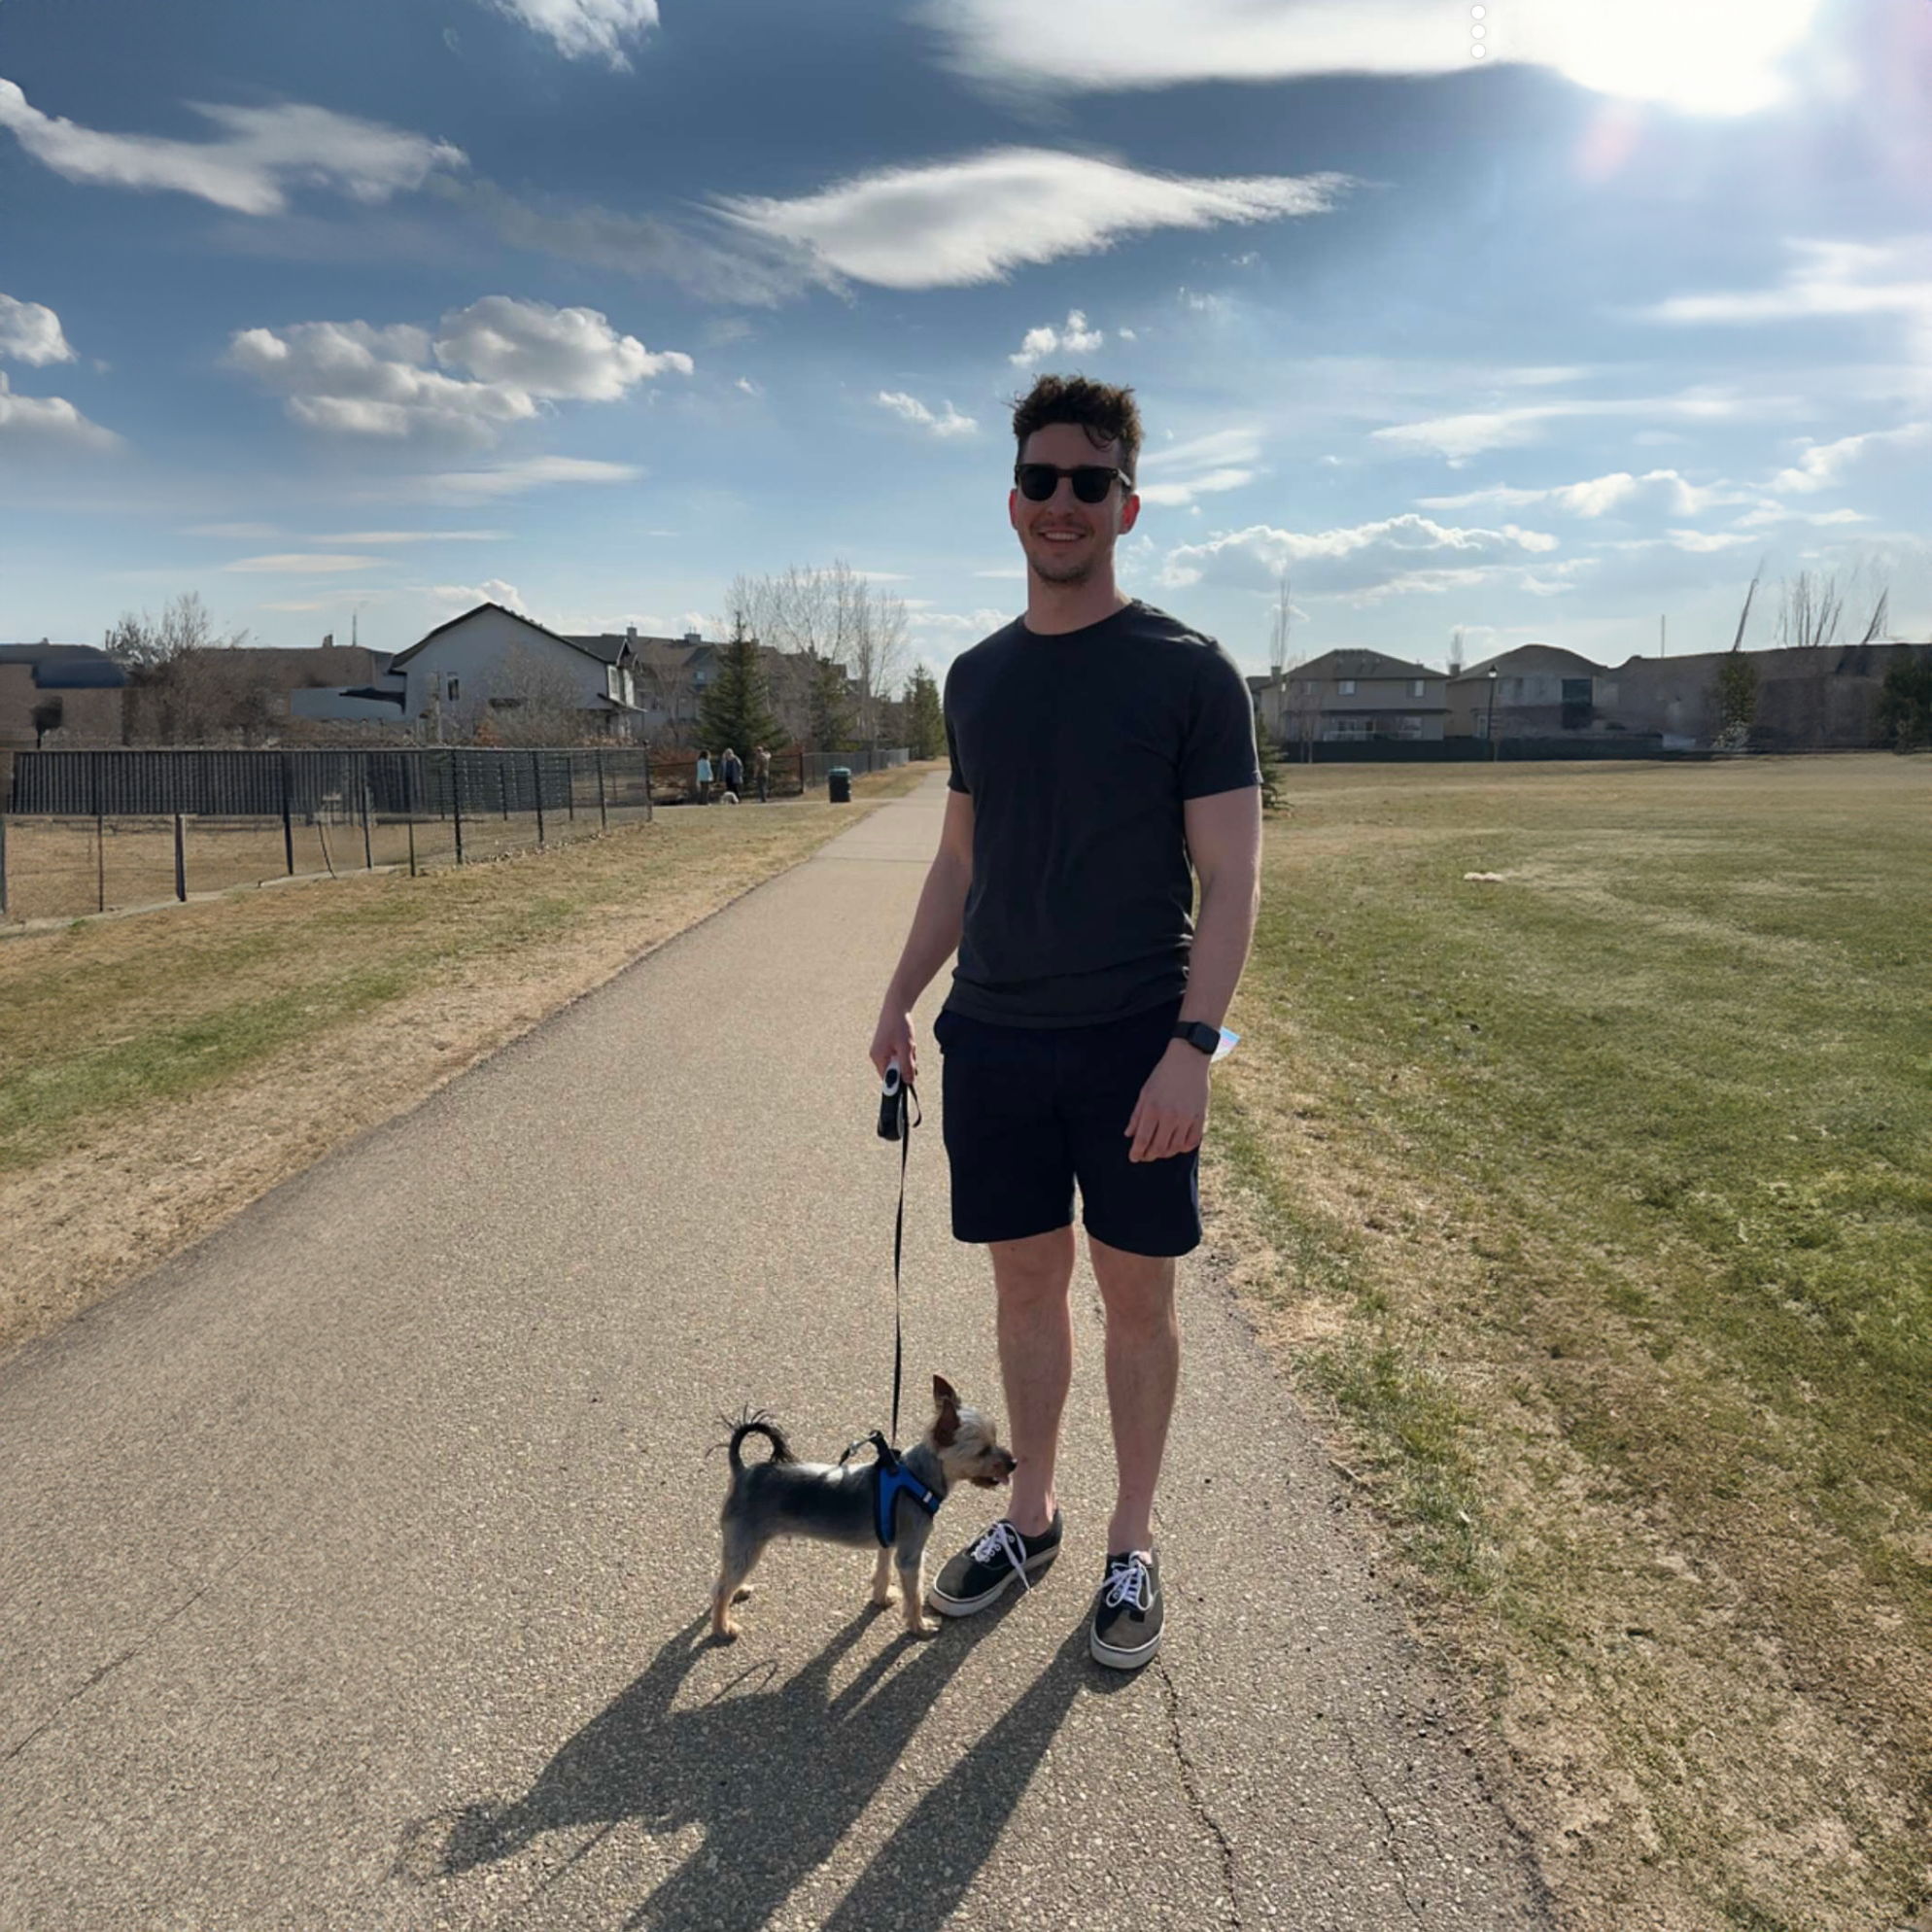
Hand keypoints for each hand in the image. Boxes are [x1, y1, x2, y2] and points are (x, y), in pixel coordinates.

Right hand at [870, 1001, 916, 1082]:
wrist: (896, 1006)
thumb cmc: (899, 1025)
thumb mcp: (906, 1049)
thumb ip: (907, 1067)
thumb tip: (908, 1082)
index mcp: (878, 1057)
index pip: (887, 1079)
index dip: (898, 1080)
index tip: (908, 1078)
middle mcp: (877, 1055)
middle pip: (894, 1070)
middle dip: (905, 1064)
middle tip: (910, 1051)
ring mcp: (881, 1049)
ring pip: (898, 1061)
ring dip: (907, 1056)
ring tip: (909, 1043)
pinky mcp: (886, 1044)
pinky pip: (898, 1054)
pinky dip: (905, 1050)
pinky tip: (907, 1041)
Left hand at [1125, 1042, 1210, 1161]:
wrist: (1188, 1058)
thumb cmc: (1163, 1074)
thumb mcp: (1145, 1092)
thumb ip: (1136, 1115)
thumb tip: (1129, 1135)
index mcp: (1153, 1109)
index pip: (1143, 1139)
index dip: (1137, 1152)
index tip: (1133, 1158)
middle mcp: (1170, 1116)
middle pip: (1158, 1147)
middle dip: (1149, 1155)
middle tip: (1145, 1156)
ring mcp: (1187, 1117)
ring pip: (1176, 1147)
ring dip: (1165, 1153)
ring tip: (1159, 1151)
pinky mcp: (1201, 1116)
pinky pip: (1193, 1141)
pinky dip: (1184, 1148)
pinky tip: (1177, 1146)